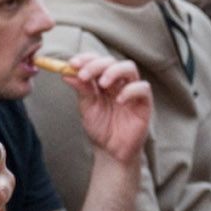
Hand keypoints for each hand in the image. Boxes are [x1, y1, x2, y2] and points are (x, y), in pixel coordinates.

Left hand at [65, 48, 156, 168]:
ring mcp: (132, 91)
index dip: (86, 59)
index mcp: (103, 81)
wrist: (111, 151)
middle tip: (84, 75)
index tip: (72, 63)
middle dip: (96, 65)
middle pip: (111, 61)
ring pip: (129, 68)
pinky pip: (142, 88)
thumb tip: (66, 73)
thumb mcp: (87, 108)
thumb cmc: (100, 129)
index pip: (97, 60)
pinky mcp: (144, 103)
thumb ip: (81, 90)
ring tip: (102, 84)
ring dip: (114, 71)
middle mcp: (118, 83)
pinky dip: (130, 90)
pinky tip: (119, 100)